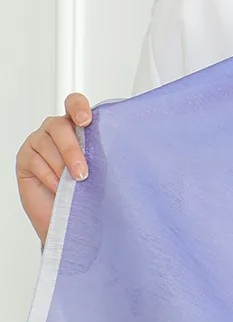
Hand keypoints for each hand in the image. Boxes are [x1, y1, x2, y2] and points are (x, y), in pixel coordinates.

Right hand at [16, 93, 92, 244]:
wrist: (67, 217)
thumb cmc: (84, 191)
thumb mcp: (98, 170)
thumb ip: (100, 153)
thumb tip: (117, 151)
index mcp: (77, 126)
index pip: (74, 104)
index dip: (78, 107)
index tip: (86, 121)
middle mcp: (56, 130)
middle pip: (59, 126)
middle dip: (72, 150)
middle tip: (82, 173)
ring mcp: (38, 142)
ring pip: (46, 144)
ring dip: (61, 166)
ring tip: (72, 184)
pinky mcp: (24, 157)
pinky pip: (35, 160)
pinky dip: (49, 176)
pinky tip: (58, 187)